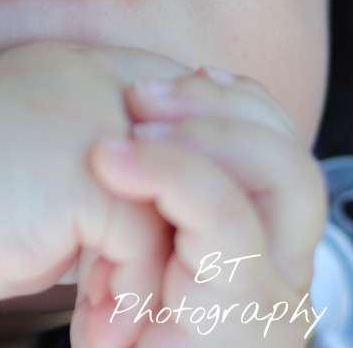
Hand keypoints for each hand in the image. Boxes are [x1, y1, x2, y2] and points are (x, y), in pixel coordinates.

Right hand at [0, 39, 189, 341]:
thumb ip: (77, 158)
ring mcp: (104, 125)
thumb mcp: (22, 152)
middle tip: (169, 293)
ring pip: (169, 212)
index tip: (172, 228)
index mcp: (76, 68)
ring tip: (128, 326)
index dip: (180, 161)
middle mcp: (99, 83)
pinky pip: (140, 251)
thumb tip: (115, 209)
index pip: (165, 99)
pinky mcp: (99, 178)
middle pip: (185, 151)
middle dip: (181, 228)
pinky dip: (123, 299)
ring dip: (151, 277)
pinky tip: (95, 330)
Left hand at [84, 67, 327, 346]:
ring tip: (130, 119)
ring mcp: (277, 287)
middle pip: (288, 152)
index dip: (230, 105)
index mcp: (260, 243)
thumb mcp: (131, 254)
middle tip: (141, 93)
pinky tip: (112, 157)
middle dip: (220, 107)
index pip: (272, 149)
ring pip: (279, 172)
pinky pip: (224, 214)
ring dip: (203, 130)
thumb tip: (117, 130)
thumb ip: (147, 202)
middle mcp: (284, 263)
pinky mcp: (251, 304)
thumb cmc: (114, 334)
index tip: (167, 78)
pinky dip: (170, 172)